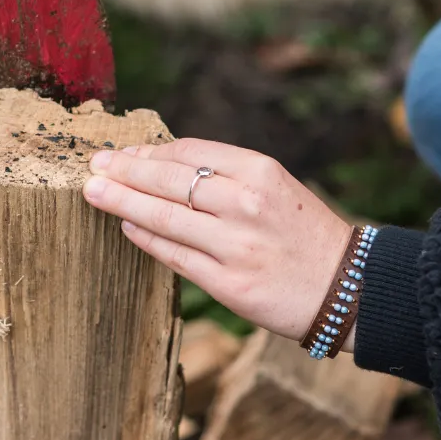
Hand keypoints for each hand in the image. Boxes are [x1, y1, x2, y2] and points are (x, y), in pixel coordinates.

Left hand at [82, 140, 354, 346]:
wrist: (347, 287)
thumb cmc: (306, 234)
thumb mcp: (277, 188)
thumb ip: (228, 176)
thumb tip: (164, 165)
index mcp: (261, 172)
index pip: (190, 152)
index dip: (149, 152)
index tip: (123, 154)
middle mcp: (246, 204)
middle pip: (170, 181)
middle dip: (125, 172)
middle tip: (93, 167)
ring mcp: (236, 245)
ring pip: (165, 217)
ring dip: (123, 202)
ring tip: (94, 193)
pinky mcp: (228, 284)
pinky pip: (175, 256)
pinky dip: (146, 238)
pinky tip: (126, 226)